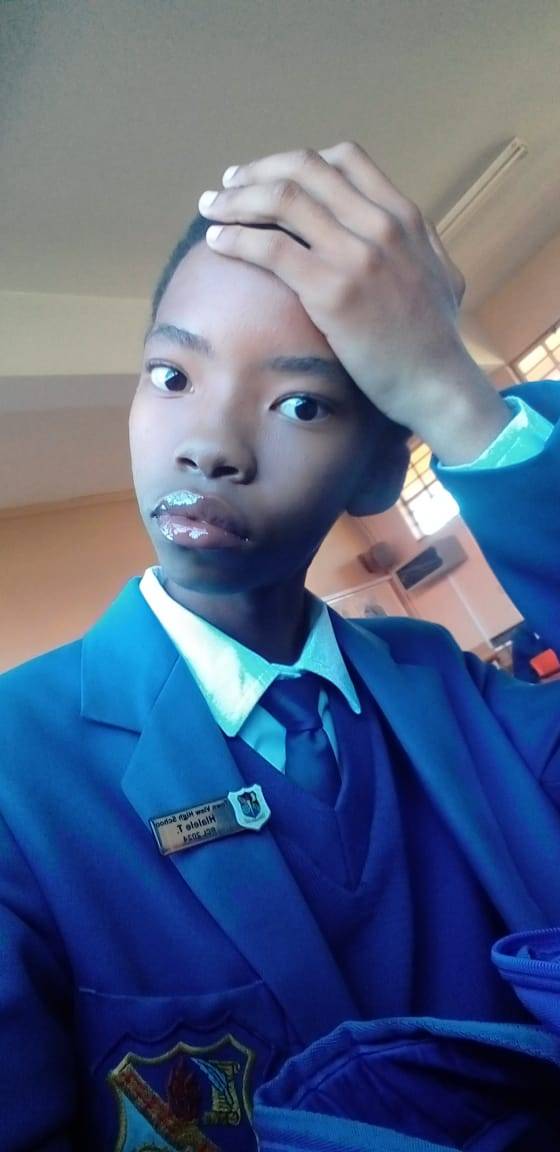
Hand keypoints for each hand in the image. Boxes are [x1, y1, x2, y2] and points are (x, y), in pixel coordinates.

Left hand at [198, 143, 511, 461]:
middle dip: (257, 171)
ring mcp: (356, 255)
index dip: (297, 161)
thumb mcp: (437, 274)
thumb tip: (394, 233)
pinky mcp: (331, 289)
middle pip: (305, 169)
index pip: (344, 159)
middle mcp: (380, 225)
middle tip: (227, 185)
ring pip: (282, 200)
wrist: (437, 384)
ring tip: (210, 209)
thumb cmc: (435, 340)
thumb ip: (413, 246)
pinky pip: (270, 247)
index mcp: (404, 216)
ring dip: (236, 199)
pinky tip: (216, 242)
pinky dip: (236, 237)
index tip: (268, 175)